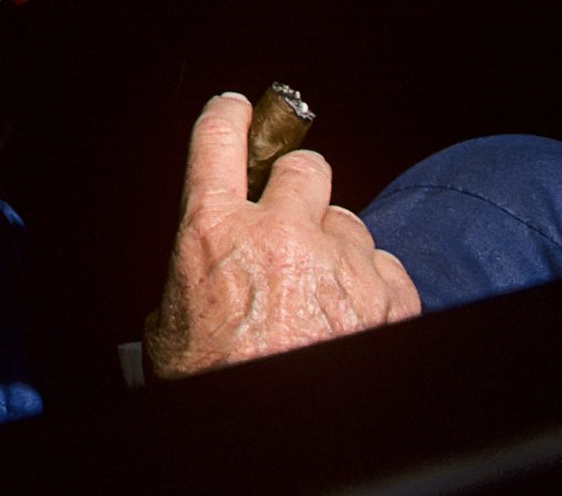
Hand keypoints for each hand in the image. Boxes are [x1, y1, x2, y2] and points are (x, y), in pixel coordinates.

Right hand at [142, 93, 420, 379]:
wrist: (281, 449)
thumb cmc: (217, 387)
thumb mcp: (170, 328)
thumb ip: (191, 275)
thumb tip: (202, 266)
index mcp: (214, 234)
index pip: (220, 138)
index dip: (230, 117)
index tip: (239, 111)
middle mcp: (282, 235)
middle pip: (306, 167)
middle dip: (299, 189)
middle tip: (290, 221)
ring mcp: (342, 263)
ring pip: (350, 221)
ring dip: (336, 249)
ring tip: (317, 299)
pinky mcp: (391, 297)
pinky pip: (387, 264)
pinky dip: (373, 287)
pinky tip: (351, 319)